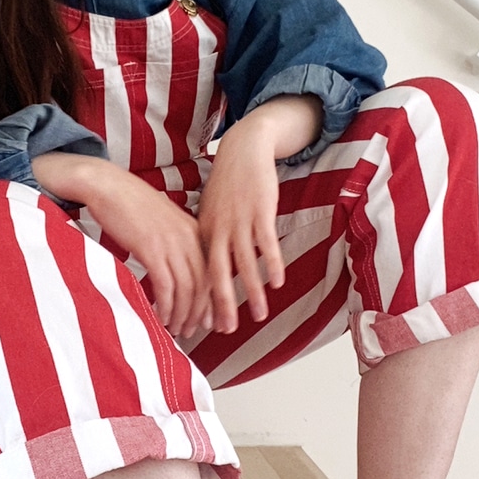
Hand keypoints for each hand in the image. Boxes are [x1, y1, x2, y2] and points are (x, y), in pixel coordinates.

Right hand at [31, 152, 212, 338]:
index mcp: (194, 230)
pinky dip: (165, 307)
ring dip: (182, 315)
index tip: (211, 321)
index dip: (213, 301)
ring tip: (176, 330)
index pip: (213, 273)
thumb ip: (176, 244)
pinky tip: (160, 318)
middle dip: (200, 314)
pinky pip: (166, 286)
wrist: (107, 185)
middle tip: (193, 332)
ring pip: (187, 289)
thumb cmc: (130, 205)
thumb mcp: (163, 222)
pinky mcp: (152, 248)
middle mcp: (189, 237)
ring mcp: (172, 242)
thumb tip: (179, 272)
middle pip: (203, 284)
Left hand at [197, 95, 321, 332]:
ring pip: (244, 263)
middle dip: (222, 305)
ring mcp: (240, 219)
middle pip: (217, 273)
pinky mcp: (260, 210)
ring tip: (260, 314)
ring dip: (251, 291)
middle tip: (227, 330)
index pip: (202, 272)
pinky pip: (266, 243)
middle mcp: (218, 228)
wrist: (244, 148)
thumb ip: (210, 238)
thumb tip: (210, 267)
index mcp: (203, 231)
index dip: (204, 299)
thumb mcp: (211, 210)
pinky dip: (271, 263)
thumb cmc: (229, 183)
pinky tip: (277, 282)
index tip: (206, 323)